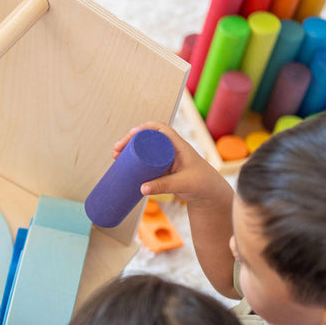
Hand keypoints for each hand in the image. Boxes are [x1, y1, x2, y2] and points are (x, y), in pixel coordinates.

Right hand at [113, 121, 229, 208]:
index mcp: (178, 146)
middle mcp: (171, 150)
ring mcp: (166, 160)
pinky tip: (123, 165)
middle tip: (116, 150)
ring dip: (129, 151)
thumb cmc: (202, 185)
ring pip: (144, 150)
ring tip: (115, 157)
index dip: (143, 128)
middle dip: (130, 141)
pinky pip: (145, 161)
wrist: (209, 195)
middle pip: (147, 138)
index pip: (160, 129)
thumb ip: (163, 186)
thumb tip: (141, 188)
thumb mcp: (182, 184)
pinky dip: (134, 161)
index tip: (130, 135)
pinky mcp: (162, 170)